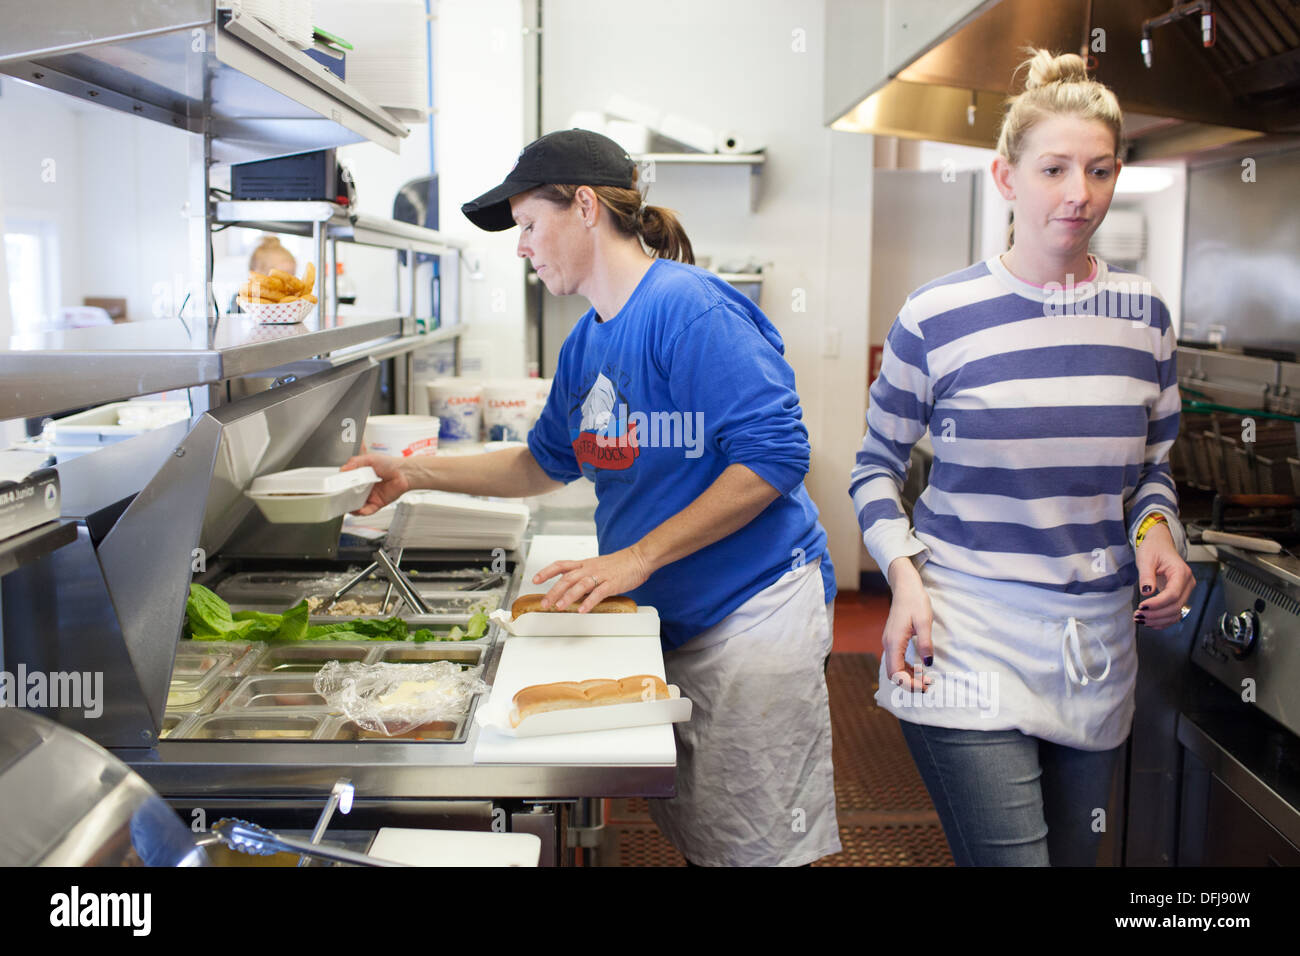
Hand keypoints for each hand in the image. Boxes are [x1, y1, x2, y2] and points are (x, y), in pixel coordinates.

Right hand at [342, 453, 410, 515]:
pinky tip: (359, 510)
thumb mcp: (369, 459)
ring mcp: (370, 497)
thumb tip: (343, 469)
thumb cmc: (388, 464)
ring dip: (351, 508)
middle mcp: (363, 488)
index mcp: (359, 478)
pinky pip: (368, 510)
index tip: (333, 489)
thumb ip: (355, 462)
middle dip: (343, 499)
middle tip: (338, 498)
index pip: (345, 484)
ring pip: (357, 506)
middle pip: (349, 497)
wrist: (403, 472)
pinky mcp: (377, 504)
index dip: (339, 487)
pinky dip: (362, 512)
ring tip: (347, 506)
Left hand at [532, 546, 653, 612]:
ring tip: (559, 607)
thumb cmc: (620, 564)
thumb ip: (584, 577)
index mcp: (584, 564)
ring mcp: (600, 576)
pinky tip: (582, 610)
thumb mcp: (597, 567)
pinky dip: (589, 602)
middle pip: (567, 578)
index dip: (546, 572)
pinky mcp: (612, 583)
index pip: (561, 565)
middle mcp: (589, 568)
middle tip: (545, 603)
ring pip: (580, 585)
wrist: (639, 558)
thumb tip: (572, 591)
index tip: (535, 579)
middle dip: (553, 591)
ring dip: (568, 596)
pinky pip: (598, 593)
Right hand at [883, 556, 933, 691]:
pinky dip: (906, 668)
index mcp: (894, 642)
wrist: (905, 587)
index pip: (895, 672)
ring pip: (894, 668)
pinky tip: (918, 668)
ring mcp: (889, 642)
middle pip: (893, 673)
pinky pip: (896, 660)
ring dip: (908, 676)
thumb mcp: (924, 622)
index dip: (908, 683)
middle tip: (927, 685)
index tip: (924, 686)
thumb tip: (927, 664)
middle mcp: (888, 644)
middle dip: (908, 683)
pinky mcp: (893, 640)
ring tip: (925, 678)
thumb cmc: (915, 602)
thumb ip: (925, 644)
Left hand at [1134, 523, 1194, 628]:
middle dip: (1156, 614)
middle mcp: (1187, 583)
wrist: (1159, 544)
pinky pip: (1174, 613)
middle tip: (1138, 615)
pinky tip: (1149, 621)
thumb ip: (1146, 576)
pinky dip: (1163, 620)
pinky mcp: (1180, 596)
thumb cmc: (1154, 548)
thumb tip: (1147, 592)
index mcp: (1181, 572)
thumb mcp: (1146, 559)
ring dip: (1158, 620)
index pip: (1173, 594)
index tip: (1142, 606)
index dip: (1157, 604)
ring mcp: (1185, 590)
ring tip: (1141, 619)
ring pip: (1176, 613)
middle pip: (1175, 606)